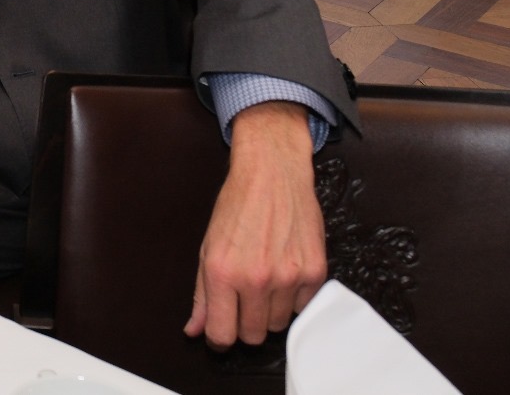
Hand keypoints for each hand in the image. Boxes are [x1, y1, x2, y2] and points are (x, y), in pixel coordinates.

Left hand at [184, 101, 326, 348]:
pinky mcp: (315, 272)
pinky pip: (302, 307)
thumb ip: (201, 295)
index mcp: (222, 273)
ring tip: (265, 279)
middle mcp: (256, 279)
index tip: (222, 330)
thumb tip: (194, 330)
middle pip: (254, 336)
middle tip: (244, 299)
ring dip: (271, 310)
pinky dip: (294, 297)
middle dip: (246, 323)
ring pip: (279, 324)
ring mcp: (289, 277)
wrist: (272, 173)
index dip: (220, 337)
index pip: (222, 334)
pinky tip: (285, 270)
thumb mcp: (207, 248)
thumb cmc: (236, 206)